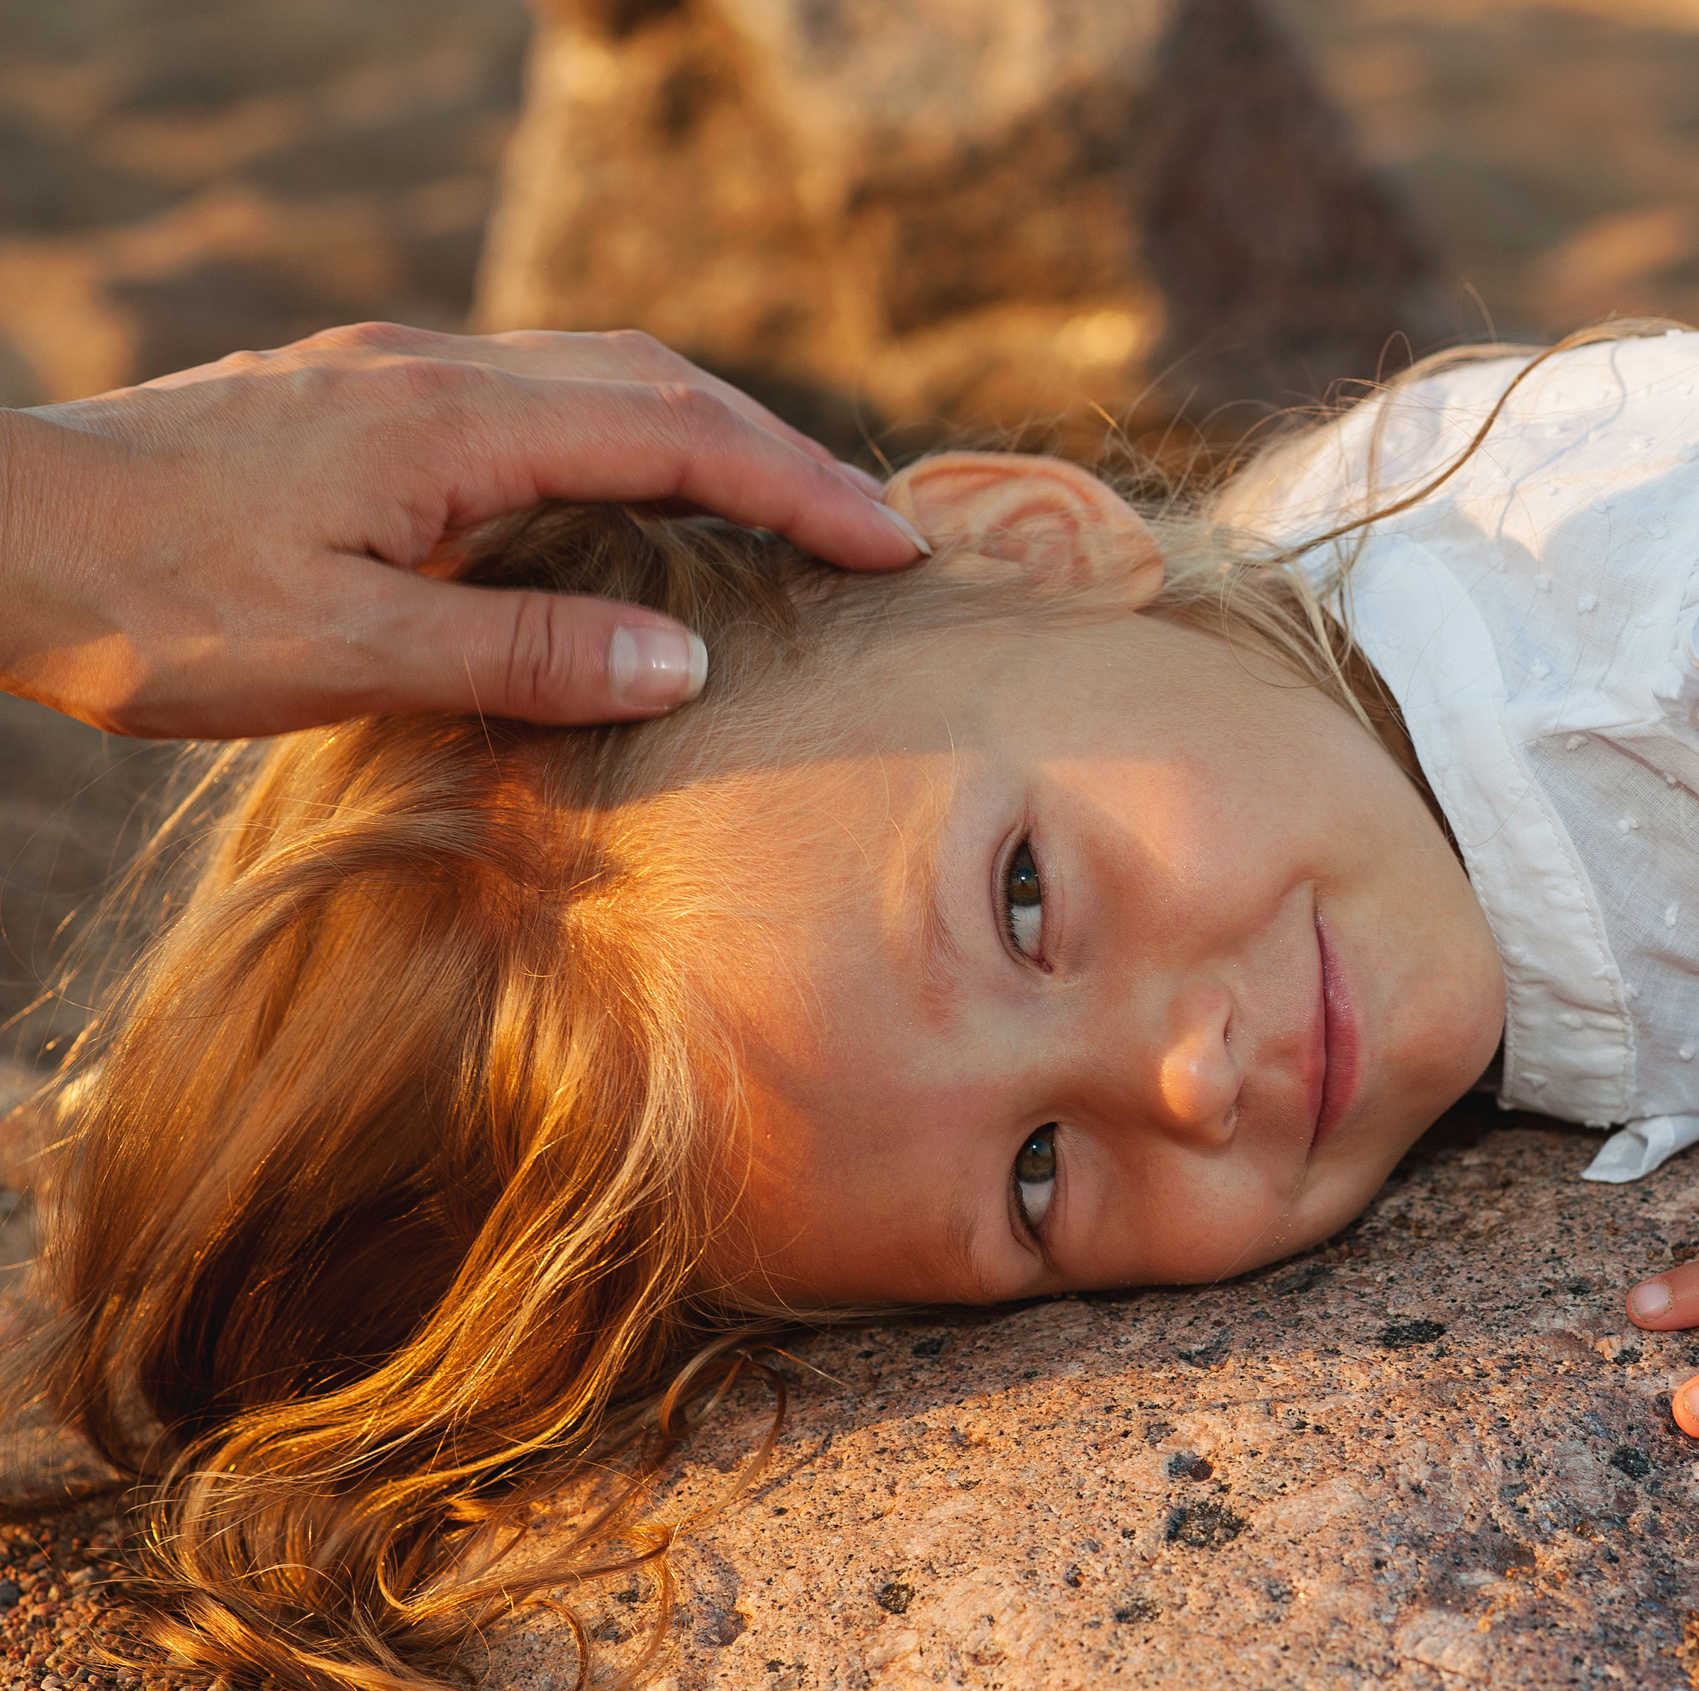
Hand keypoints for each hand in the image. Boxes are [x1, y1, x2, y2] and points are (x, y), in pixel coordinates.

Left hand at [0, 322, 934, 736]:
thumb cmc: (153, 605)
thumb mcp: (346, 653)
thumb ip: (523, 651)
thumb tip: (687, 657)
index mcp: (453, 425)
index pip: (676, 439)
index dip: (799, 490)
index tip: (893, 545)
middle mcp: (437, 373)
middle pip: (656, 384)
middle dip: (780, 453)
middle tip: (871, 529)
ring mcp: (395, 375)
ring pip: (596, 377)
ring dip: (706, 436)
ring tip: (781, 511)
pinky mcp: (359, 398)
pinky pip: (536, 396)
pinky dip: (625, 438)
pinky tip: (626, 499)